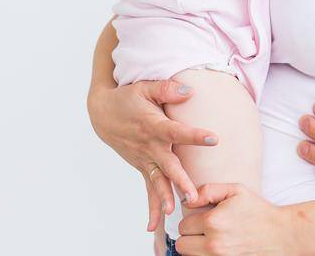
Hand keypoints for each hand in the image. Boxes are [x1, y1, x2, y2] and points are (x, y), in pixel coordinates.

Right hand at [87, 78, 218, 231]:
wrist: (102, 114)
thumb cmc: (127, 98)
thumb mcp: (144, 87)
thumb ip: (167, 89)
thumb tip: (189, 91)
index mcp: (153, 125)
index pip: (176, 131)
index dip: (193, 135)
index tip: (213, 138)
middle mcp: (149, 146)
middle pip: (167, 165)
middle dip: (180, 180)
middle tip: (193, 195)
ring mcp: (144, 159)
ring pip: (157, 181)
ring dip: (165, 196)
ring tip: (174, 211)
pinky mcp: (142, 167)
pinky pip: (149, 189)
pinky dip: (151, 206)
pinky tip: (154, 225)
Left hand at [175, 184, 294, 255]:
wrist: (281, 234)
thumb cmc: (259, 212)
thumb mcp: (236, 191)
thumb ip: (208, 190)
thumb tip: (187, 199)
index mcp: (213, 222)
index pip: (182, 225)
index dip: (191, 220)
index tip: (202, 218)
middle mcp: (213, 244)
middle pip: (181, 244)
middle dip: (190, 235)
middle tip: (203, 230)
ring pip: (189, 255)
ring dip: (196, 247)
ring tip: (212, 238)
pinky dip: (205, 255)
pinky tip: (217, 247)